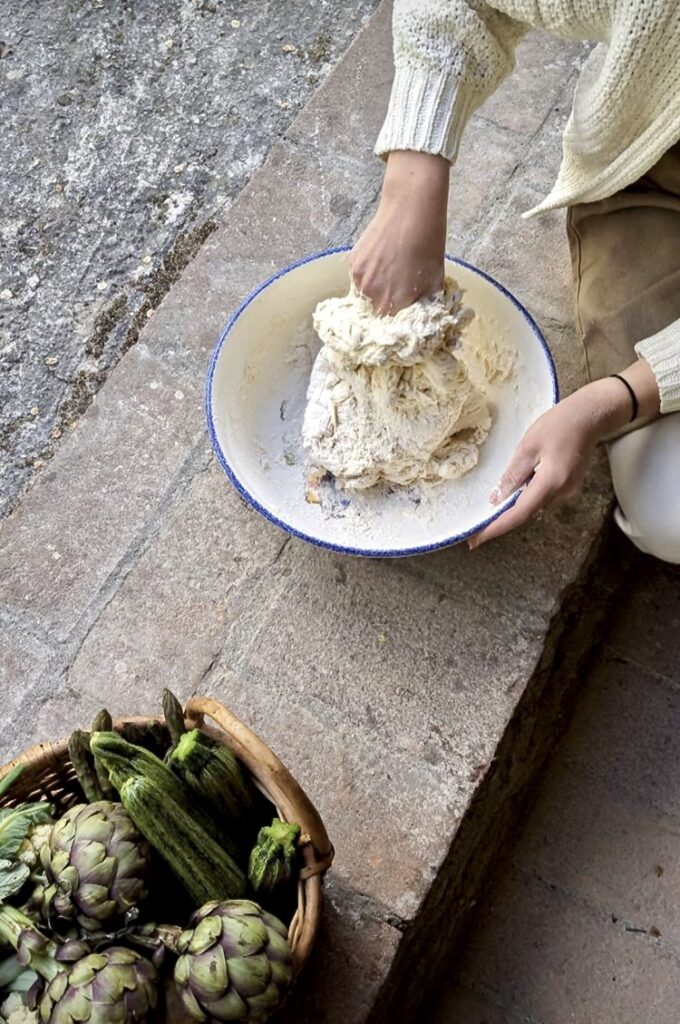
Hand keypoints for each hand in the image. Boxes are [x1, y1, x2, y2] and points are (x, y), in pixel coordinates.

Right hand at [350, 151, 449, 313]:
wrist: (410, 212)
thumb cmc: (428, 245)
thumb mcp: (435, 280)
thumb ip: (424, 304)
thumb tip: (419, 318)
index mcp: (396, 303)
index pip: (391, 327)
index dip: (396, 322)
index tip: (400, 315)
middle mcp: (375, 295)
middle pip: (376, 312)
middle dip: (385, 305)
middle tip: (397, 289)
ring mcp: (361, 280)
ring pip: (365, 296)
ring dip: (375, 290)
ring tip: (389, 271)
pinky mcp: (353, 264)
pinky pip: (358, 279)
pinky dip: (368, 275)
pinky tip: (381, 259)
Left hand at [469, 364, 659, 548]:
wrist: (590, 415)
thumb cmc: (559, 424)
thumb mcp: (528, 446)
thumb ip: (513, 475)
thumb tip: (497, 499)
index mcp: (550, 482)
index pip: (519, 514)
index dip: (496, 528)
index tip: (475, 540)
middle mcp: (561, 493)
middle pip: (526, 512)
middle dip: (501, 520)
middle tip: (476, 527)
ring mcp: (567, 491)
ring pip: (533, 504)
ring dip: (513, 507)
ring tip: (491, 509)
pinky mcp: (568, 486)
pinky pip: (541, 496)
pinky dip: (525, 497)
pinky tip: (514, 490)